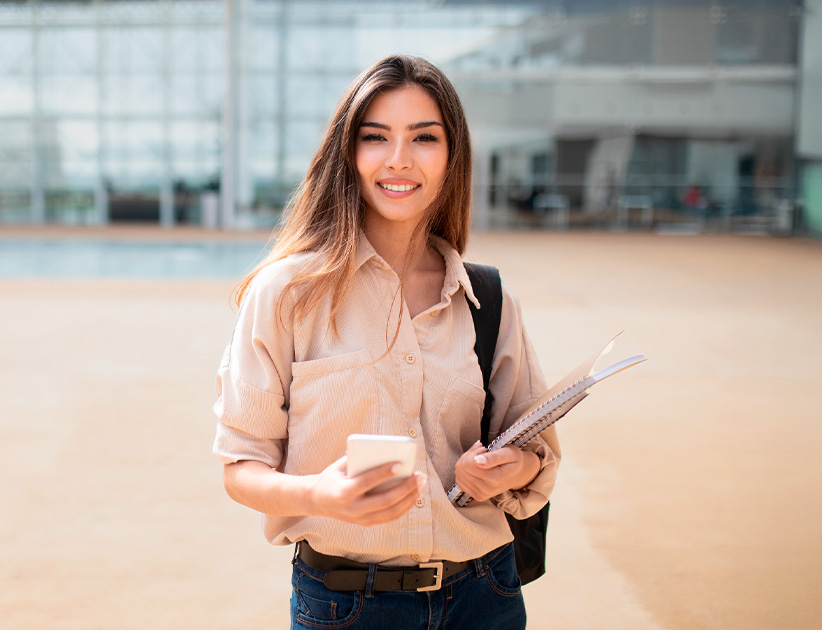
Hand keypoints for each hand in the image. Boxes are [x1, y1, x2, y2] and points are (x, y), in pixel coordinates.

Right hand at [308, 456, 426, 526]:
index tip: (400, 463)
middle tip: (419, 476)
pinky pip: (389, 517)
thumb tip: (385, 453)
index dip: (384, 473)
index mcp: (343, 492)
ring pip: (390, 512)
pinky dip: (404, 507)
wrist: (316, 500)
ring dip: (409, 498)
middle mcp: (352, 509)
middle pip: (384, 500)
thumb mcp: (339, 466)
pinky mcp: (365, 523)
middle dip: (405, 488)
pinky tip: (413, 495)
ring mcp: (359, 519)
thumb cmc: (332, 477)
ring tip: (420, 485)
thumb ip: (359, 459)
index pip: (367, 482)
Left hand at [454, 442, 539, 502]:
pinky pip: (460, 481)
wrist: (519, 474)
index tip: (483, 449)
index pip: (466, 463)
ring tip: (479, 458)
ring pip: (459, 474)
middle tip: (481, 452)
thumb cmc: (514, 460)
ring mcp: (481, 495)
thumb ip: (492, 457)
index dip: (473, 452)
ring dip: (466, 462)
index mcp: (493, 479)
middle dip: (468, 456)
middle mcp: (486, 490)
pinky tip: (476, 467)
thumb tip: (476, 461)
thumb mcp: (508, 453)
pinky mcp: (477, 496)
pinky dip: (465, 472)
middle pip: (461, 468)